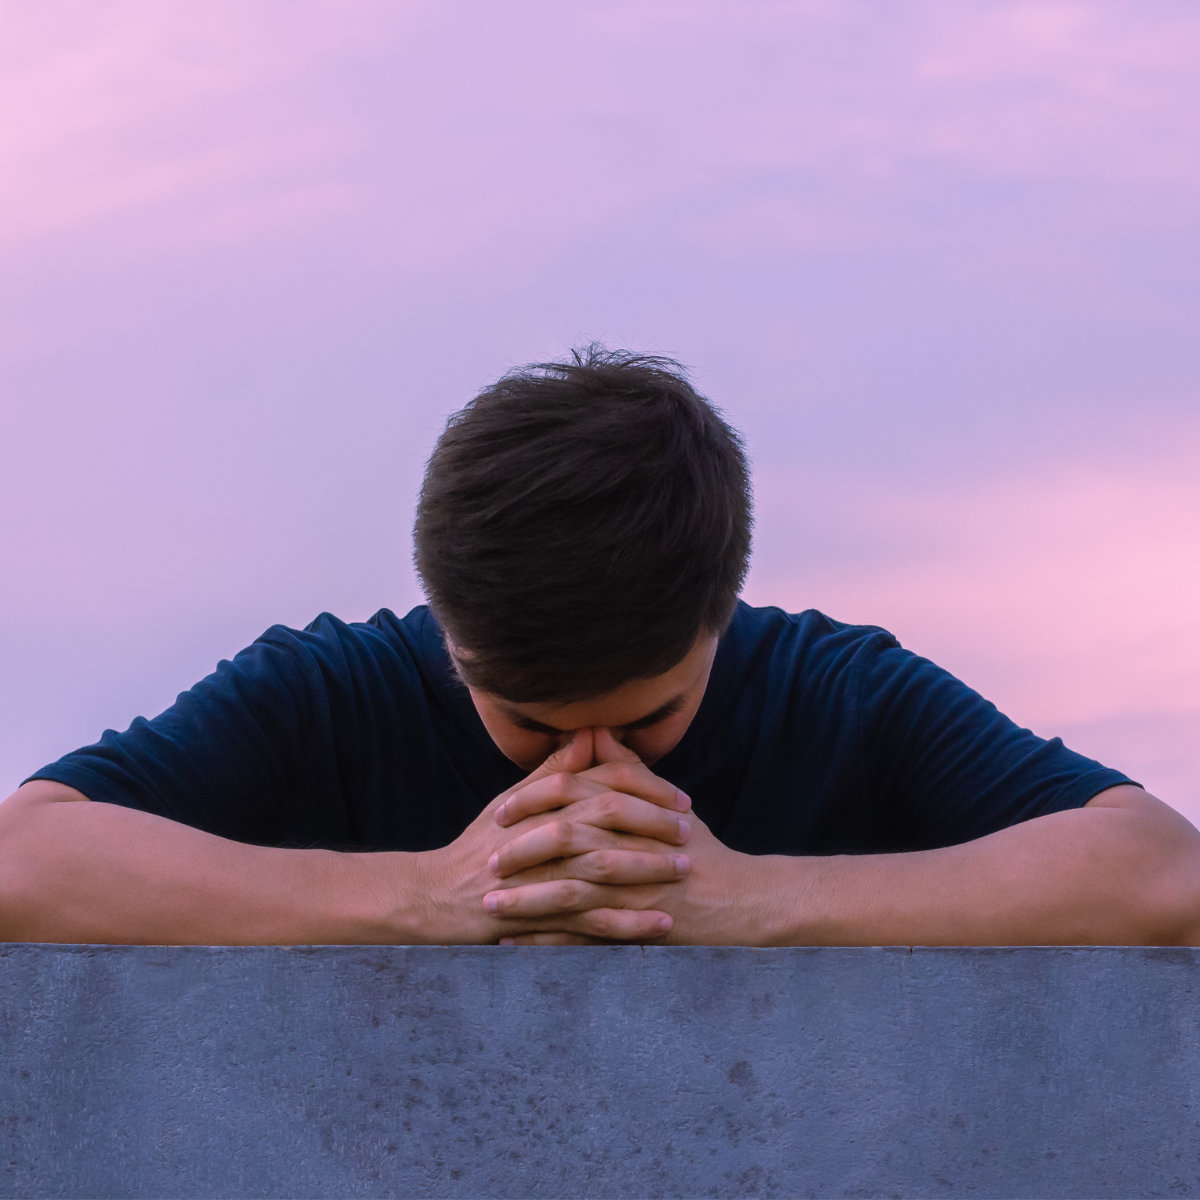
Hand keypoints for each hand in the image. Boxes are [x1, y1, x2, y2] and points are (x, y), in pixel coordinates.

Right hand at [413, 728, 692, 942]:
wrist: (435, 897)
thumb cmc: (479, 847)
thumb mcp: (513, 802)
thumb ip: (555, 771)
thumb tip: (592, 733)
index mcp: (540, 802)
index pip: (601, 783)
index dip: (645, 788)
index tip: (679, 799)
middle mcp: (541, 832)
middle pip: (606, 817)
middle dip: (653, 823)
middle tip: (689, 831)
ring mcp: (539, 875)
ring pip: (602, 866)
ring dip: (647, 868)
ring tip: (683, 871)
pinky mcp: (537, 916)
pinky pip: (590, 919)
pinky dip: (628, 922)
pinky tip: (660, 924)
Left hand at [489, 730, 773, 945]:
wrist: (739, 899)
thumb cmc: (696, 847)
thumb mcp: (663, 802)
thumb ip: (625, 768)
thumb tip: (595, 730)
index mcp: (631, 812)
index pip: (574, 795)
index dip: (533, 802)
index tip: (500, 813)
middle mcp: (630, 845)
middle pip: (566, 840)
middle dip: (521, 851)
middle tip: (486, 862)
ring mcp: (635, 888)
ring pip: (572, 891)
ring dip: (527, 900)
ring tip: (491, 907)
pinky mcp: (639, 927)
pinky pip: (586, 936)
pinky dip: (550, 942)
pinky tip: (518, 945)